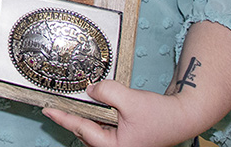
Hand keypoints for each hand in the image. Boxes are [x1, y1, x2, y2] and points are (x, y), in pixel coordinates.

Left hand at [42, 80, 194, 146]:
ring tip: (70, 103)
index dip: (62, 117)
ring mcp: (121, 144)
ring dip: (84, 116)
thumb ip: (107, 92)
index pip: (81, 128)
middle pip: (85, 131)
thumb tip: (90, 89)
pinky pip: (104, 127)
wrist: (183, 116)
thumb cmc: (162, 115)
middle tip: (54, 104)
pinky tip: (93, 104)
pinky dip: (96, 116)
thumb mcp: (130, 100)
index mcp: (115, 146)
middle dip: (71, 117)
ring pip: (94, 130)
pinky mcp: (125, 137)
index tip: (46, 110)